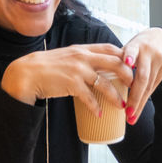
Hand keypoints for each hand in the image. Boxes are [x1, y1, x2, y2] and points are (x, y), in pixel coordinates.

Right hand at [0, 43, 131, 115]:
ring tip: (121, 106)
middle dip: (128, 75)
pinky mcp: (71, 84)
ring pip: (105, 83)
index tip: (132, 65)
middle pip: (114, 63)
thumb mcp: (67, 56)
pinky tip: (99, 114)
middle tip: (134, 86)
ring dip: (115, 96)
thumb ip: (82, 58)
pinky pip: (89, 97)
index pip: (110, 48)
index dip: (124, 56)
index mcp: (83, 49)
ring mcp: (78, 70)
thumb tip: (98, 65)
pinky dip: (95, 107)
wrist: (27, 73)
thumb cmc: (48, 66)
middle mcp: (83, 57)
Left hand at [122, 28, 161, 124]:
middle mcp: (149, 52)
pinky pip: (153, 86)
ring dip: (139, 103)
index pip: (133, 49)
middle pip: (143, 76)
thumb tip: (100, 75)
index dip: (130, 56)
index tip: (126, 63)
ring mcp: (160, 60)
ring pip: (149, 85)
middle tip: (127, 112)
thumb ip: (119, 59)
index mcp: (137, 44)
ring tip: (131, 117)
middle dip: (134, 96)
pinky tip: (138, 109)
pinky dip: (144, 98)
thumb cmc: (140, 45)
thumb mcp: (130, 46)